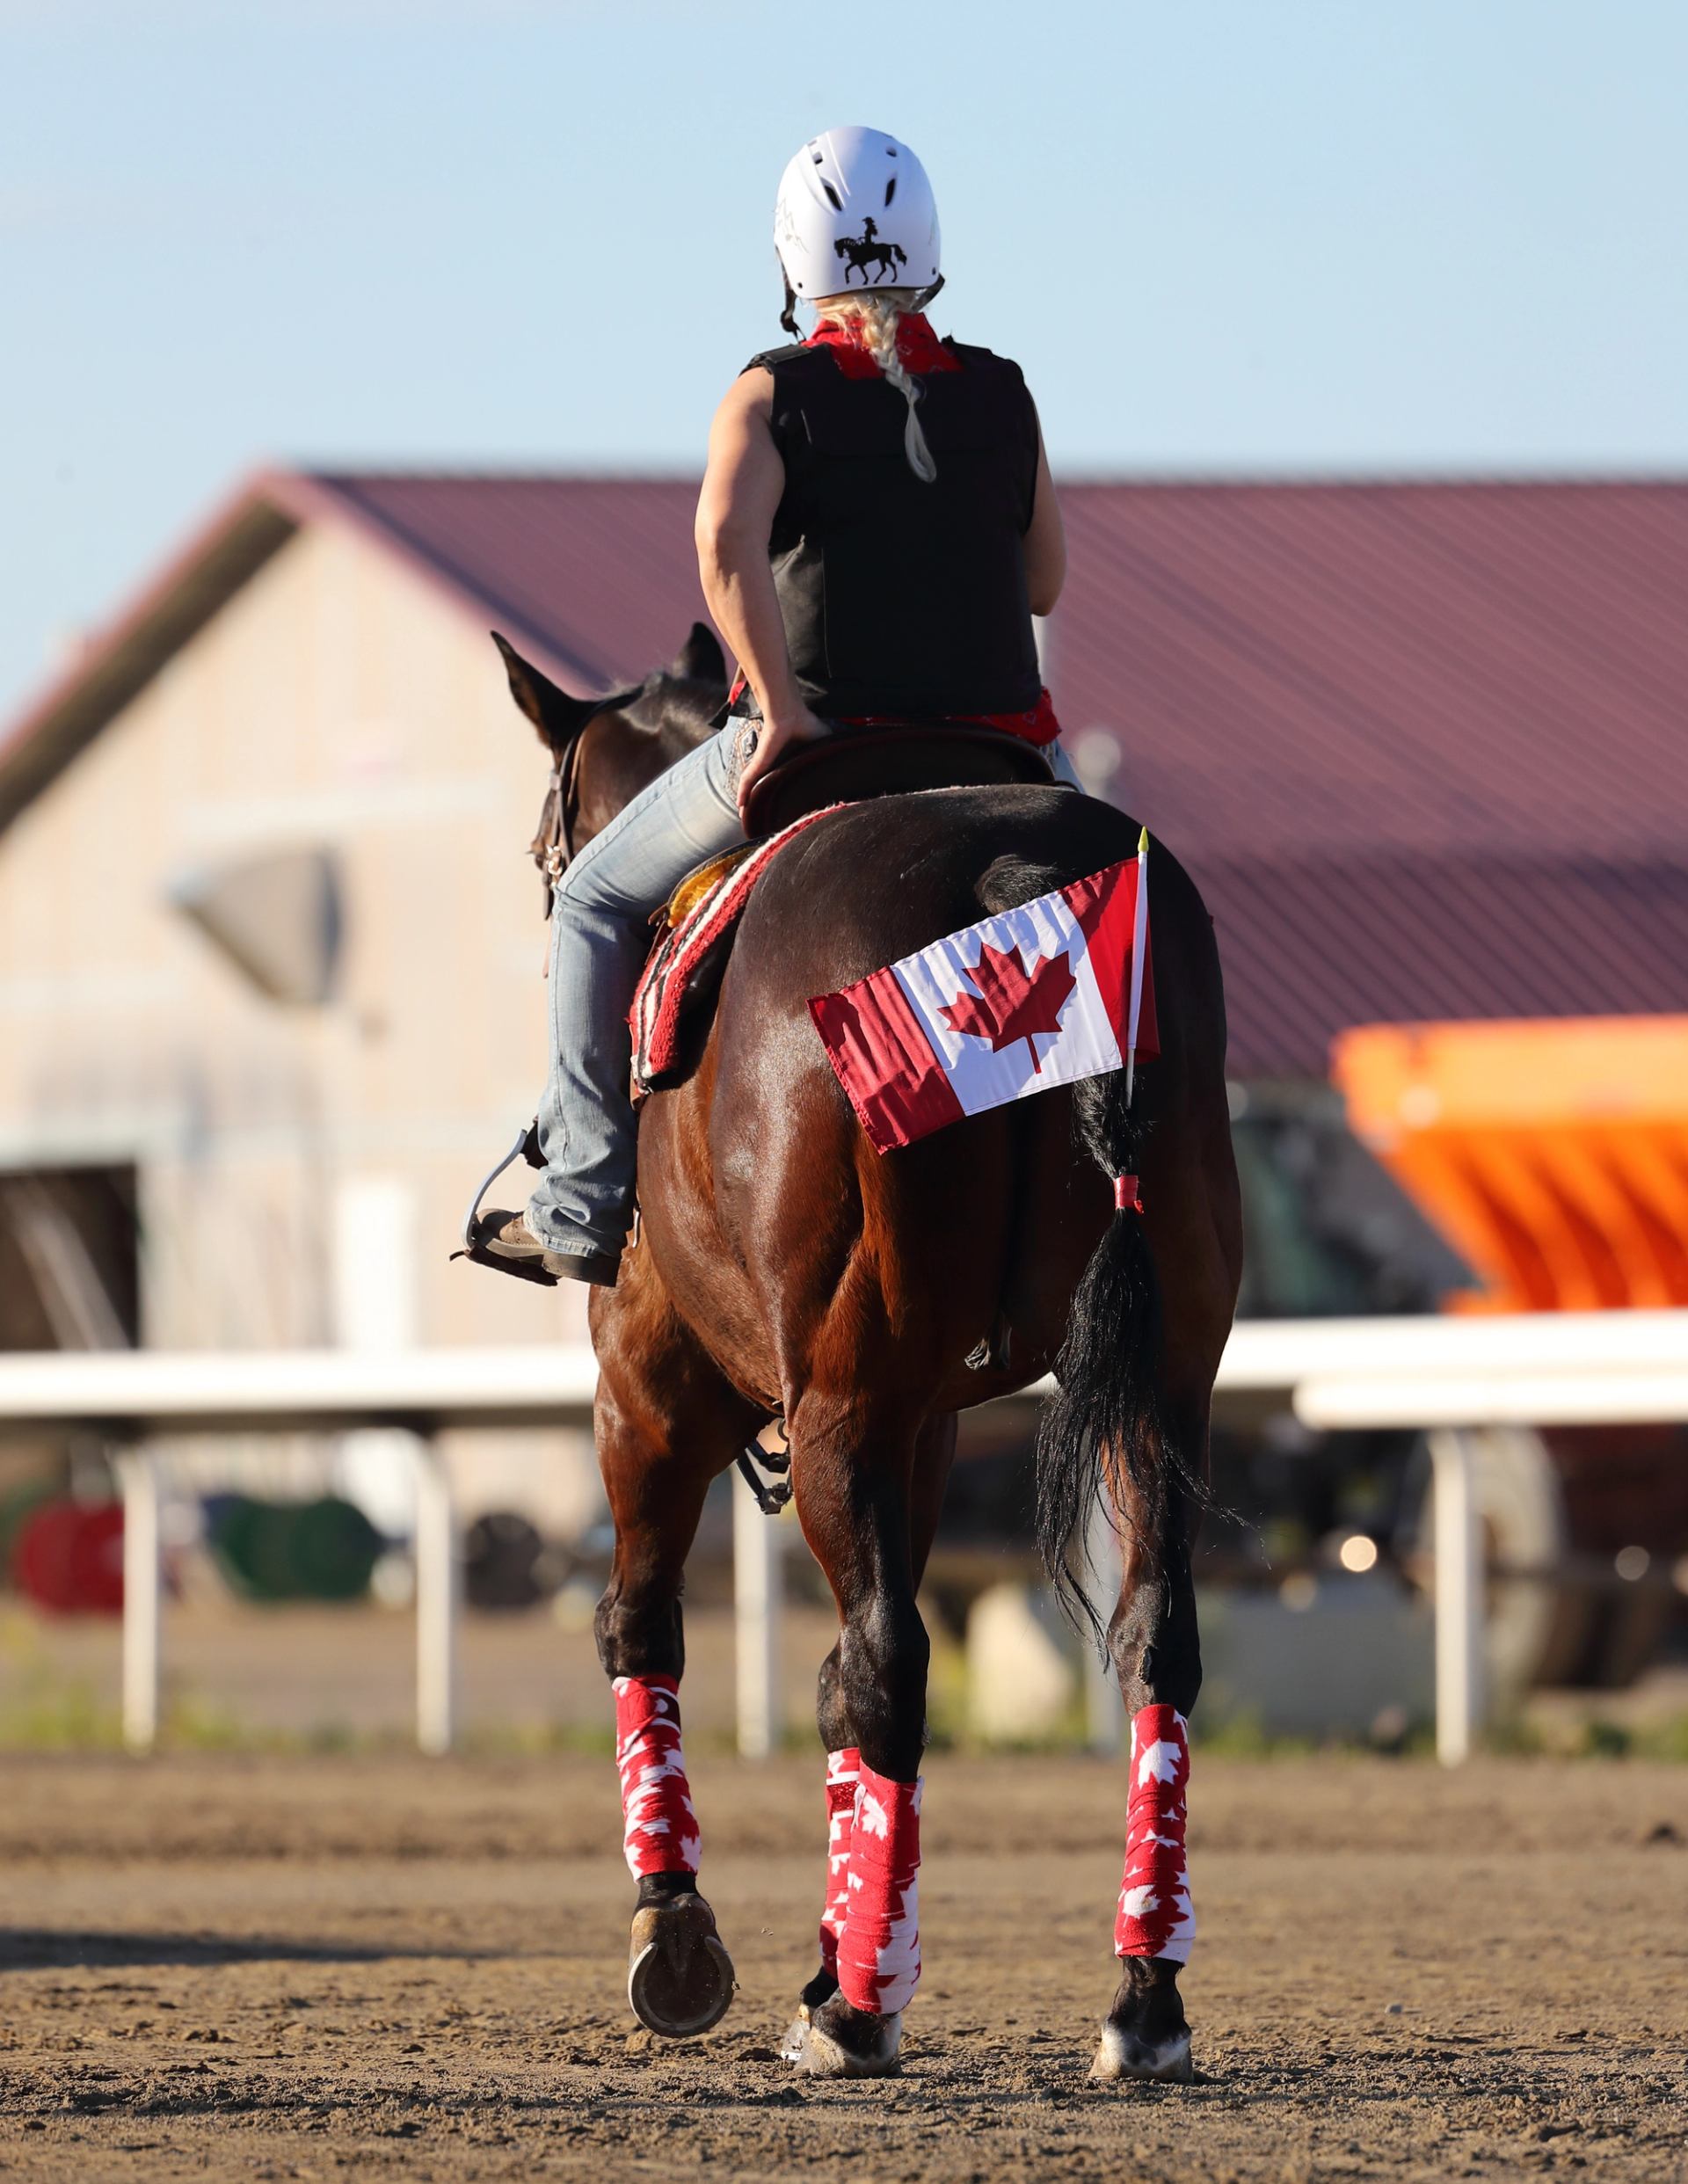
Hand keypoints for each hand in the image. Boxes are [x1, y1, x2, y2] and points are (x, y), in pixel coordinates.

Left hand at [733, 704, 828, 825]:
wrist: (791, 713)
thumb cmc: (806, 724)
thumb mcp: (825, 745)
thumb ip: (832, 758)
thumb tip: (852, 769)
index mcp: (789, 765)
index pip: (786, 787)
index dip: (788, 801)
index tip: (791, 815)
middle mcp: (775, 767)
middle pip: (767, 792)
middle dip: (765, 808)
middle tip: (765, 825)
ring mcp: (765, 766)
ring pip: (753, 790)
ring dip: (749, 804)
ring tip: (746, 820)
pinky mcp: (759, 762)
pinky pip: (748, 781)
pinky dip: (743, 793)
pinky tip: (741, 806)